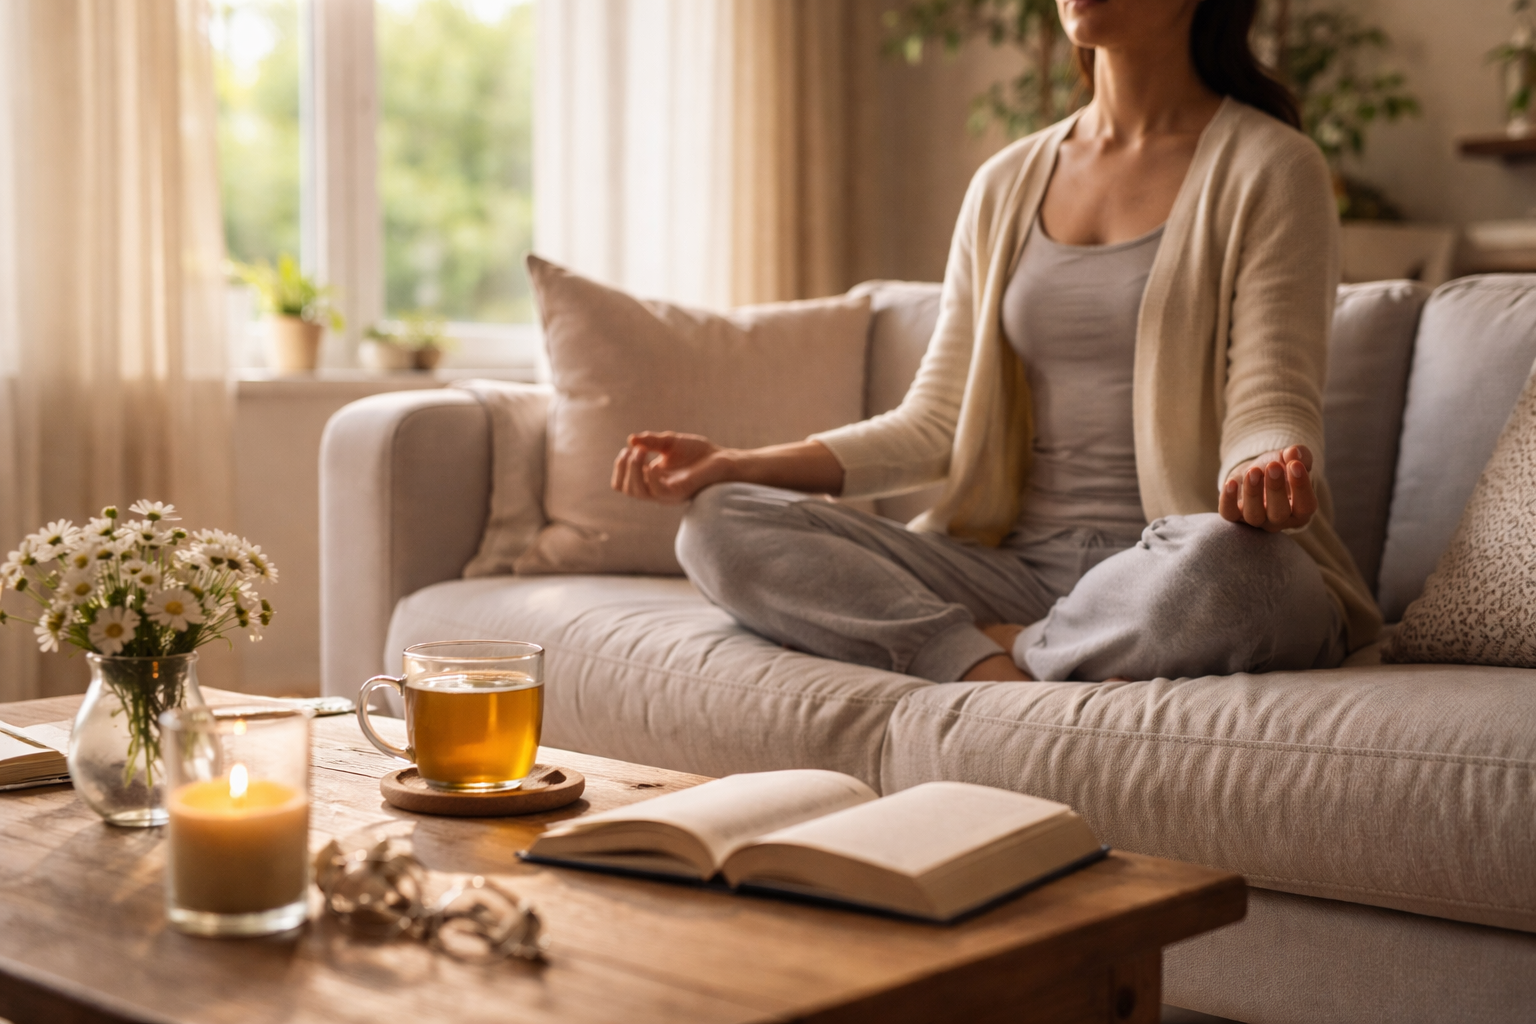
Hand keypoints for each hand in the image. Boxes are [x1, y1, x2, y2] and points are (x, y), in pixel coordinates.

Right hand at [611, 432, 728, 503]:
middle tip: (634, 451)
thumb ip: (651, 441)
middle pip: (626, 489)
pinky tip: (653, 464)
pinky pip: (657, 492)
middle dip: (624, 468)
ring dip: (634, 471)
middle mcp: (656, 488)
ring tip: (640, 453)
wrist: (722, 459)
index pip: (623, 483)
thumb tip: (630, 440)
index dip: (619, 467)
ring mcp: (666, 493)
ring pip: (637, 492)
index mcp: (651, 479)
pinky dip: (650, 478)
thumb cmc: (698, 453)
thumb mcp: (669, 442)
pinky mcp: (679, 492)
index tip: (628, 449)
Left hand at [1218, 444, 1317, 531]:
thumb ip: (1300, 455)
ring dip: (1253, 493)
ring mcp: (1256, 521)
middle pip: (1279, 514)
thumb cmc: (1280, 468)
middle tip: (1273, 466)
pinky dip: (1228, 500)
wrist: (1255, 471)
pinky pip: (1229, 514)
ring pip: (1254, 516)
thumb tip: (1294, 453)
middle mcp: (1279, 521)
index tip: (1295, 465)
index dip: (1301, 487)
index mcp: (1300, 511)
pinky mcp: (1235, 515)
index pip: (1305, 506)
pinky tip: (1231, 482)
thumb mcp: (1292, 459)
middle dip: (1275, 489)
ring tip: (1253, 471)